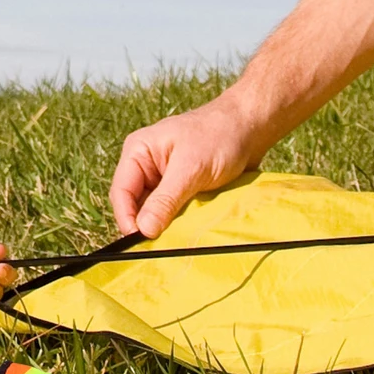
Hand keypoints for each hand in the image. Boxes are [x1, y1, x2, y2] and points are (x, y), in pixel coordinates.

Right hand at [110, 92, 260, 237]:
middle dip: (146, 225)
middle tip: (159, 247)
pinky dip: (179, 222)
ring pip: (154, 211)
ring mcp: (164, 178)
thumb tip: (144, 230)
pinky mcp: (182, 188)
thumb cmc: (219, 136)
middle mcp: (146, 166)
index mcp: (138, 152)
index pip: (121, 193)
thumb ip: (165, 199)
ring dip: (164, 225)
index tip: (139, 242)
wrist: (251, 126)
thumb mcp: (191, 169)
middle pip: (136, 205)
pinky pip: (173, 211)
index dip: (127, 219)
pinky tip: (188, 231)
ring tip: (175, 240)